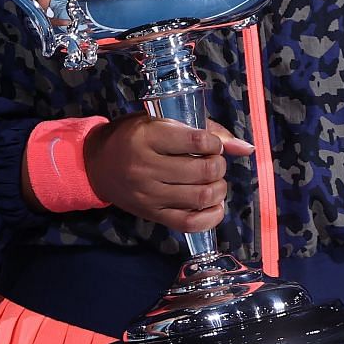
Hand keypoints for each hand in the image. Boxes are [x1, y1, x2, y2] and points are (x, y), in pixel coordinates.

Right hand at [82, 114, 254, 233]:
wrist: (96, 165)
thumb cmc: (131, 137)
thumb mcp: (158, 120)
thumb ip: (203, 129)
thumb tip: (247, 148)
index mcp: (147, 137)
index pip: (198, 140)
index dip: (214, 143)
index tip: (210, 144)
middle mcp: (146, 167)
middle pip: (204, 171)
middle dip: (219, 166)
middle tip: (213, 163)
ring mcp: (149, 194)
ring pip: (202, 197)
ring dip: (219, 189)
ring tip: (213, 182)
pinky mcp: (152, 214)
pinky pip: (191, 223)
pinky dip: (212, 216)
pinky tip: (213, 204)